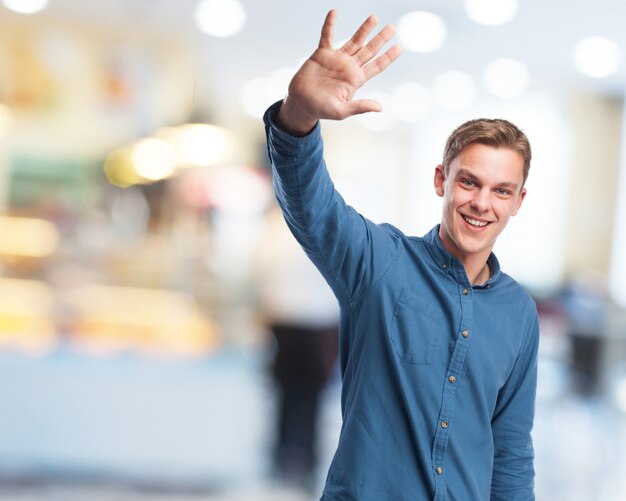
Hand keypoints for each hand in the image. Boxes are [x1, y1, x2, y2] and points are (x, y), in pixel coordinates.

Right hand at [278, 9, 402, 135]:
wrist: (301, 103)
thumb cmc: (321, 109)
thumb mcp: (342, 111)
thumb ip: (360, 107)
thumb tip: (379, 107)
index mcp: (356, 79)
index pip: (376, 66)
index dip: (388, 57)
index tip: (399, 47)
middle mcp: (349, 67)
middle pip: (369, 50)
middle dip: (380, 39)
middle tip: (392, 28)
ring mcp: (336, 59)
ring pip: (354, 41)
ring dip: (364, 30)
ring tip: (374, 18)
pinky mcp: (322, 54)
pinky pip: (327, 36)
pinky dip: (330, 25)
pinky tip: (334, 13)